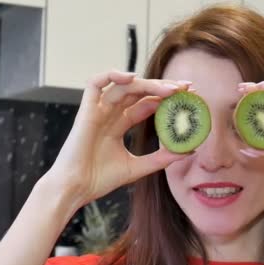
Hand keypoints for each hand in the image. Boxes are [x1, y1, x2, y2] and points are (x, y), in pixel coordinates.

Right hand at [46, 70, 189, 206]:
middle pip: (139, 91)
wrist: (75, 189)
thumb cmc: (99, 180)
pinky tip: (132, 77)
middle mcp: (110, 114)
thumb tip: (188, 150)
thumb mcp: (137, 168)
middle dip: (162, 86)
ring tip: (170, 89)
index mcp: (119, 124)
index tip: (188, 96)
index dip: (166, 97)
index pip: (146, 103)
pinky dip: (111, 75)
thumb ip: (161, 158)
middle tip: (186, 87)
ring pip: (124, 86)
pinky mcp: (86, 110)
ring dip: (148, 83)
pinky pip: (95, 83)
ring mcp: (98, 110)